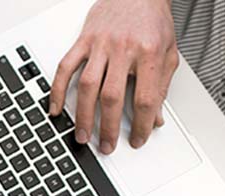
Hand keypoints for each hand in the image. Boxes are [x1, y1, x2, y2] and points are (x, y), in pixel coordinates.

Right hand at [50, 0, 178, 153]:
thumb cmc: (153, 20)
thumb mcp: (168, 54)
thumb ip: (162, 88)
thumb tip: (155, 119)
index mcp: (148, 54)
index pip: (145, 100)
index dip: (142, 125)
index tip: (138, 140)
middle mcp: (123, 49)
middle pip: (112, 97)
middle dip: (109, 128)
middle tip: (107, 147)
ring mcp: (101, 44)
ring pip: (88, 86)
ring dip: (84, 116)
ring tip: (82, 136)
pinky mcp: (84, 39)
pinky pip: (66, 66)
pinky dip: (59, 89)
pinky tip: (56, 108)